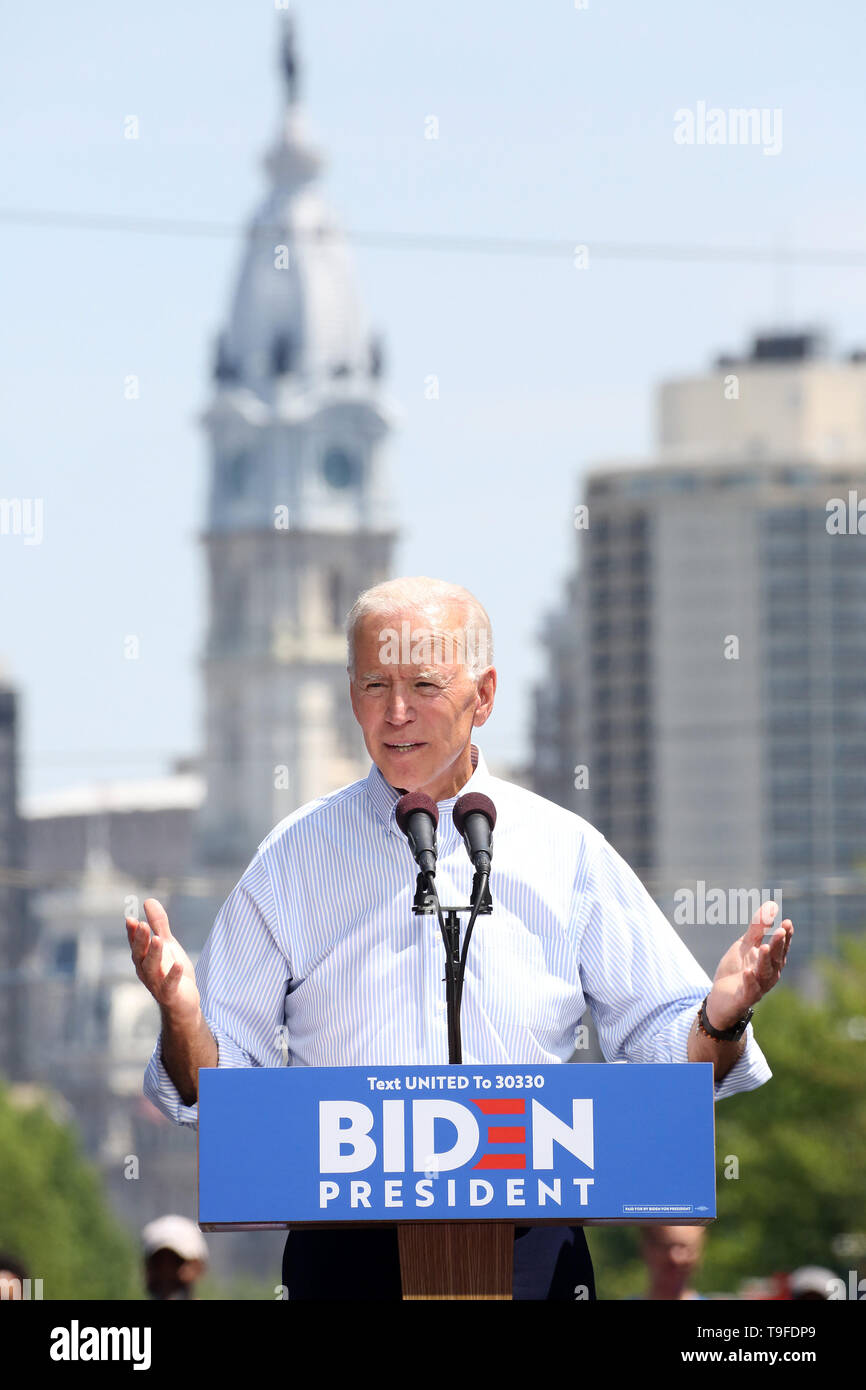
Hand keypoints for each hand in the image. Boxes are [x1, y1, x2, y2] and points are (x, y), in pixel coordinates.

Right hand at [126, 897, 199, 1020]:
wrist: (184, 1002)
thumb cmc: (172, 971)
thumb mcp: (168, 944)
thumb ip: (159, 924)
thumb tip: (148, 900)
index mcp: (143, 959)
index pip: (135, 944)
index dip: (132, 933)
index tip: (130, 919)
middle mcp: (146, 971)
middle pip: (140, 955)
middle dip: (140, 940)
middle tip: (142, 924)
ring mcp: (157, 984)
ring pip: (152, 968)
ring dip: (154, 954)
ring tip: (159, 939)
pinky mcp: (170, 994)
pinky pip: (170, 985)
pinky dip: (173, 975)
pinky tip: (178, 964)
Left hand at [706, 901, 792, 1030]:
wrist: (720, 997)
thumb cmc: (737, 969)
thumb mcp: (745, 944)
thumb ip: (758, 927)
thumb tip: (772, 904)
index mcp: (770, 961)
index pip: (780, 947)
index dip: (785, 936)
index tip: (787, 922)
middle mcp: (769, 974)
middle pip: (775, 959)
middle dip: (777, 945)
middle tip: (780, 931)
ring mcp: (758, 987)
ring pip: (765, 973)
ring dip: (764, 960)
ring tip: (763, 947)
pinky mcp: (745, 998)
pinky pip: (750, 990)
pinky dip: (750, 981)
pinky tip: (747, 972)